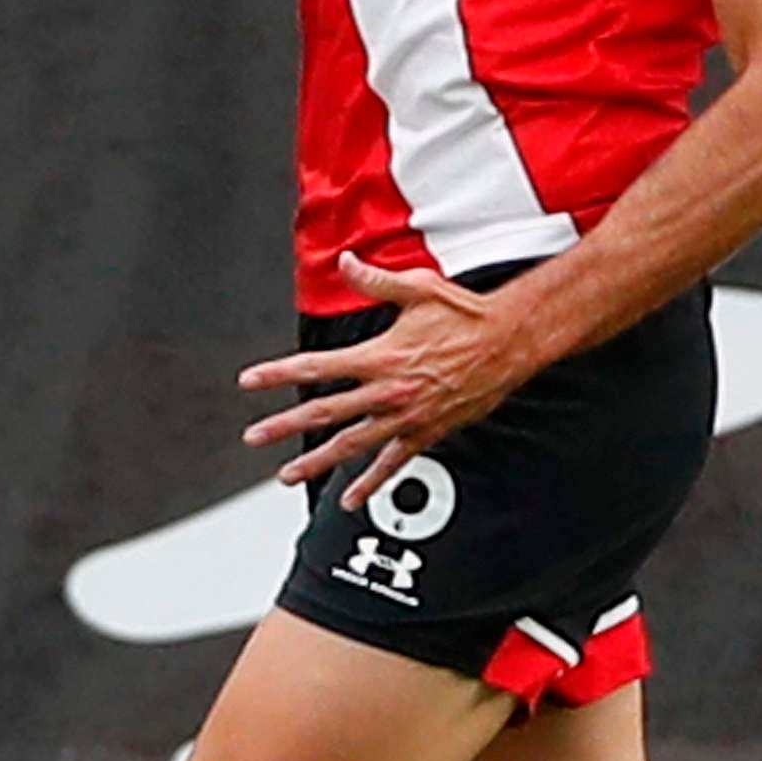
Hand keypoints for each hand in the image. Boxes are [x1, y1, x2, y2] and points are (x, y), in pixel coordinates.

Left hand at [238, 254, 532, 505]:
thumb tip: (345, 262)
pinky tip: (350, 498)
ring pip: (351, 445)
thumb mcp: (417, 288)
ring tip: (287, 474)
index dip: (278, 374)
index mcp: (380, 356)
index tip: (251, 381)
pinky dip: (370, 484)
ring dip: (316, 461)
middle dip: (284, 426)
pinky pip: (392, 464)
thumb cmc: (466, 315)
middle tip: (254, 436)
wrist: (510, 342)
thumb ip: (374, 280)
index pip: (316, 367)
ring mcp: (406, 416)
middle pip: (324, 412)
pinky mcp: (426, 433)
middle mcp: (389, 391)